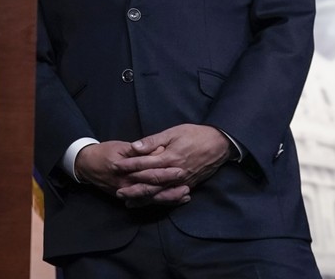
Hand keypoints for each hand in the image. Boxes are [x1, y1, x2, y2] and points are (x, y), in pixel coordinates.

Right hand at [74, 140, 178, 205]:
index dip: (166, 171)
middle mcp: (128, 184)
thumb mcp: (120, 146)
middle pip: (153, 188)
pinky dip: (160, 201)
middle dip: (171, 188)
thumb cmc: (104, 152)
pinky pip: (147, 202)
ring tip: (185, 196)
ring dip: (169, 198)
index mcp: (127, 169)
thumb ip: (139, 150)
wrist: (86, 165)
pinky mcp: (128, 196)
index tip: (180, 169)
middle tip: (187, 186)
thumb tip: (157, 149)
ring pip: (152, 198)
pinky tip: (173, 200)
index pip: (150, 171)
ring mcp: (128, 192)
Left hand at [112, 123, 232, 205]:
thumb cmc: (195, 135)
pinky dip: (160, 201)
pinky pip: (172, 196)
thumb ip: (153, 141)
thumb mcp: (173, 132)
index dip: (129, 166)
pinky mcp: (190, 185)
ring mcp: (183, 181)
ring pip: (161, 193)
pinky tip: (151, 203)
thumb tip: (135, 147)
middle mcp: (175, 173)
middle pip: (151, 184)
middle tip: (118, 191)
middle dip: (133, 188)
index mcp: (170, 157)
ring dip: (144, 199)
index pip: (145, 165)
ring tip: (129, 202)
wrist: (219, 144)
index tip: (115, 168)